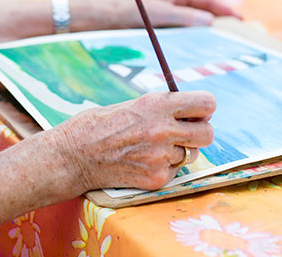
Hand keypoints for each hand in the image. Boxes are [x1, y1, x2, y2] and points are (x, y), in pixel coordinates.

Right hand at [53, 90, 215, 190]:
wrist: (74, 155)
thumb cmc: (99, 125)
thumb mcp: (133, 105)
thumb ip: (162, 109)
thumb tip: (190, 113)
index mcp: (157, 104)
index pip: (206, 103)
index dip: (204, 108)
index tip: (198, 111)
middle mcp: (163, 129)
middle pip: (208, 133)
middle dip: (199, 132)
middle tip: (185, 131)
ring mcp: (161, 157)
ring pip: (190, 154)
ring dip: (178, 151)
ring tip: (151, 147)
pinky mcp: (156, 179)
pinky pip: (174, 172)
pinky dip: (163, 167)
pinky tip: (141, 161)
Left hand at [117, 0, 241, 26]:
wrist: (110, 19)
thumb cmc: (134, 12)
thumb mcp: (162, 14)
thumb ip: (186, 16)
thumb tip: (210, 20)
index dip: (225, 9)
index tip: (240, 19)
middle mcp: (175, 0)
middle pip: (204, 7)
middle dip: (221, 17)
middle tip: (239, 30)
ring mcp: (170, 11)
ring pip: (196, 18)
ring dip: (210, 27)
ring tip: (226, 38)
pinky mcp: (164, 22)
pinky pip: (186, 27)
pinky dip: (197, 34)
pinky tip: (202, 45)